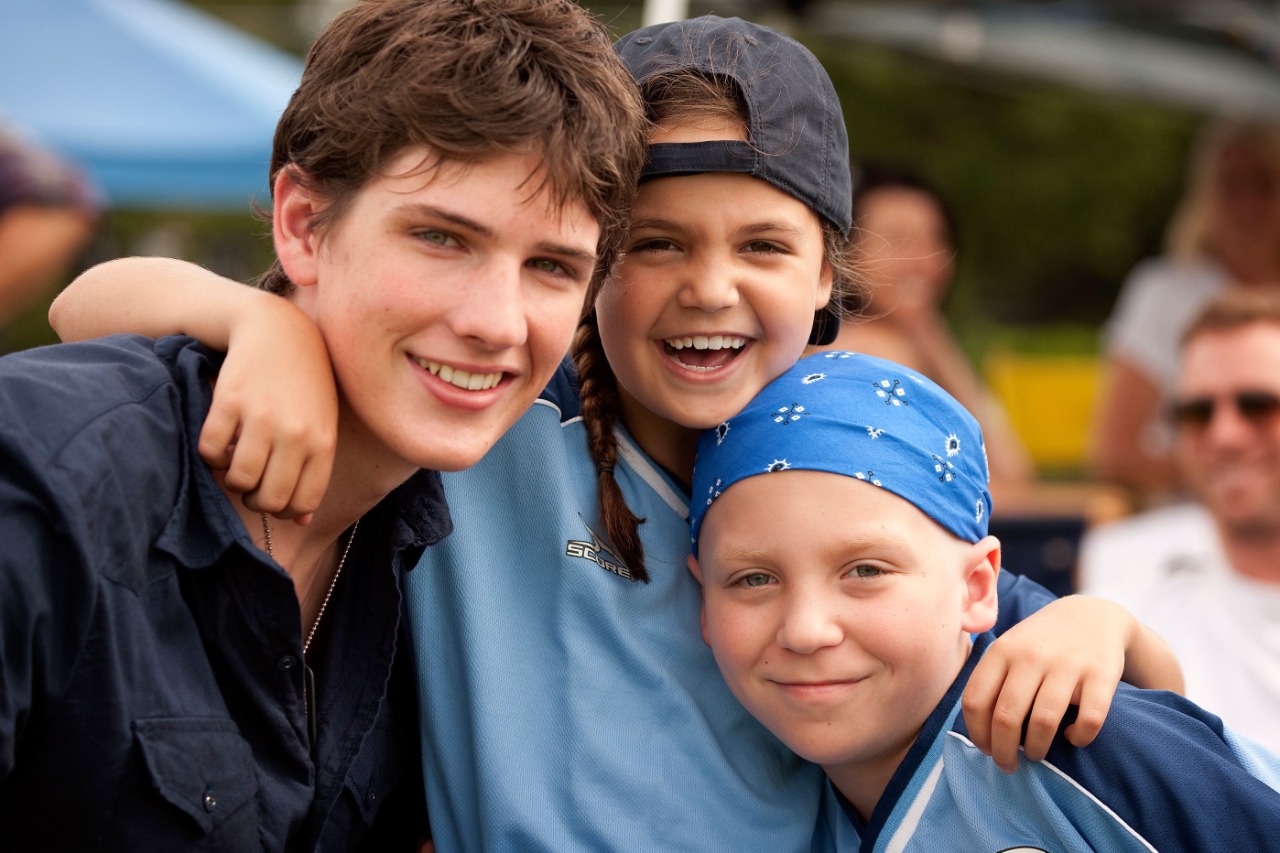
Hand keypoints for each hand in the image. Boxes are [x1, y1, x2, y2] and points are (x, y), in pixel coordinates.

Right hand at [200, 295, 336, 522]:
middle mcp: (296, 433)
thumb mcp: (321, 423)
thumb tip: (303, 521)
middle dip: (255, 500)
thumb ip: (315, 469)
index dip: (283, 511)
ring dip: (231, 479)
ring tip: (236, 462)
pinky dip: (211, 454)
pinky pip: (211, 451)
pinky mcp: (229, 402)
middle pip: (268, 499)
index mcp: (322, 442)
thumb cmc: (303, 383)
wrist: (277, 329)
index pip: (302, 503)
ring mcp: (262, 417)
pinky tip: (221, 440)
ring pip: (237, 480)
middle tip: (251, 484)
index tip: (275, 497)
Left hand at [961, 595, 1132, 771]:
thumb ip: (991, 680)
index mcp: (1001, 651)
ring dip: (1037, 749)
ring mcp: (1067, 664)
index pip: (975, 701)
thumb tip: (979, 734)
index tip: (985, 750)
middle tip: (1008, 765)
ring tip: (1036, 755)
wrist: (1092, 615)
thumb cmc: (1040, 643)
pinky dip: (1079, 737)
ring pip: (1043, 722)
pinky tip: (1072, 737)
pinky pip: (1088, 720)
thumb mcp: (1008, 648)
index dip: (977, 734)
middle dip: (1003, 752)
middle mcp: (1031, 656)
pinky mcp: (1101, 674)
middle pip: (1006, 718)